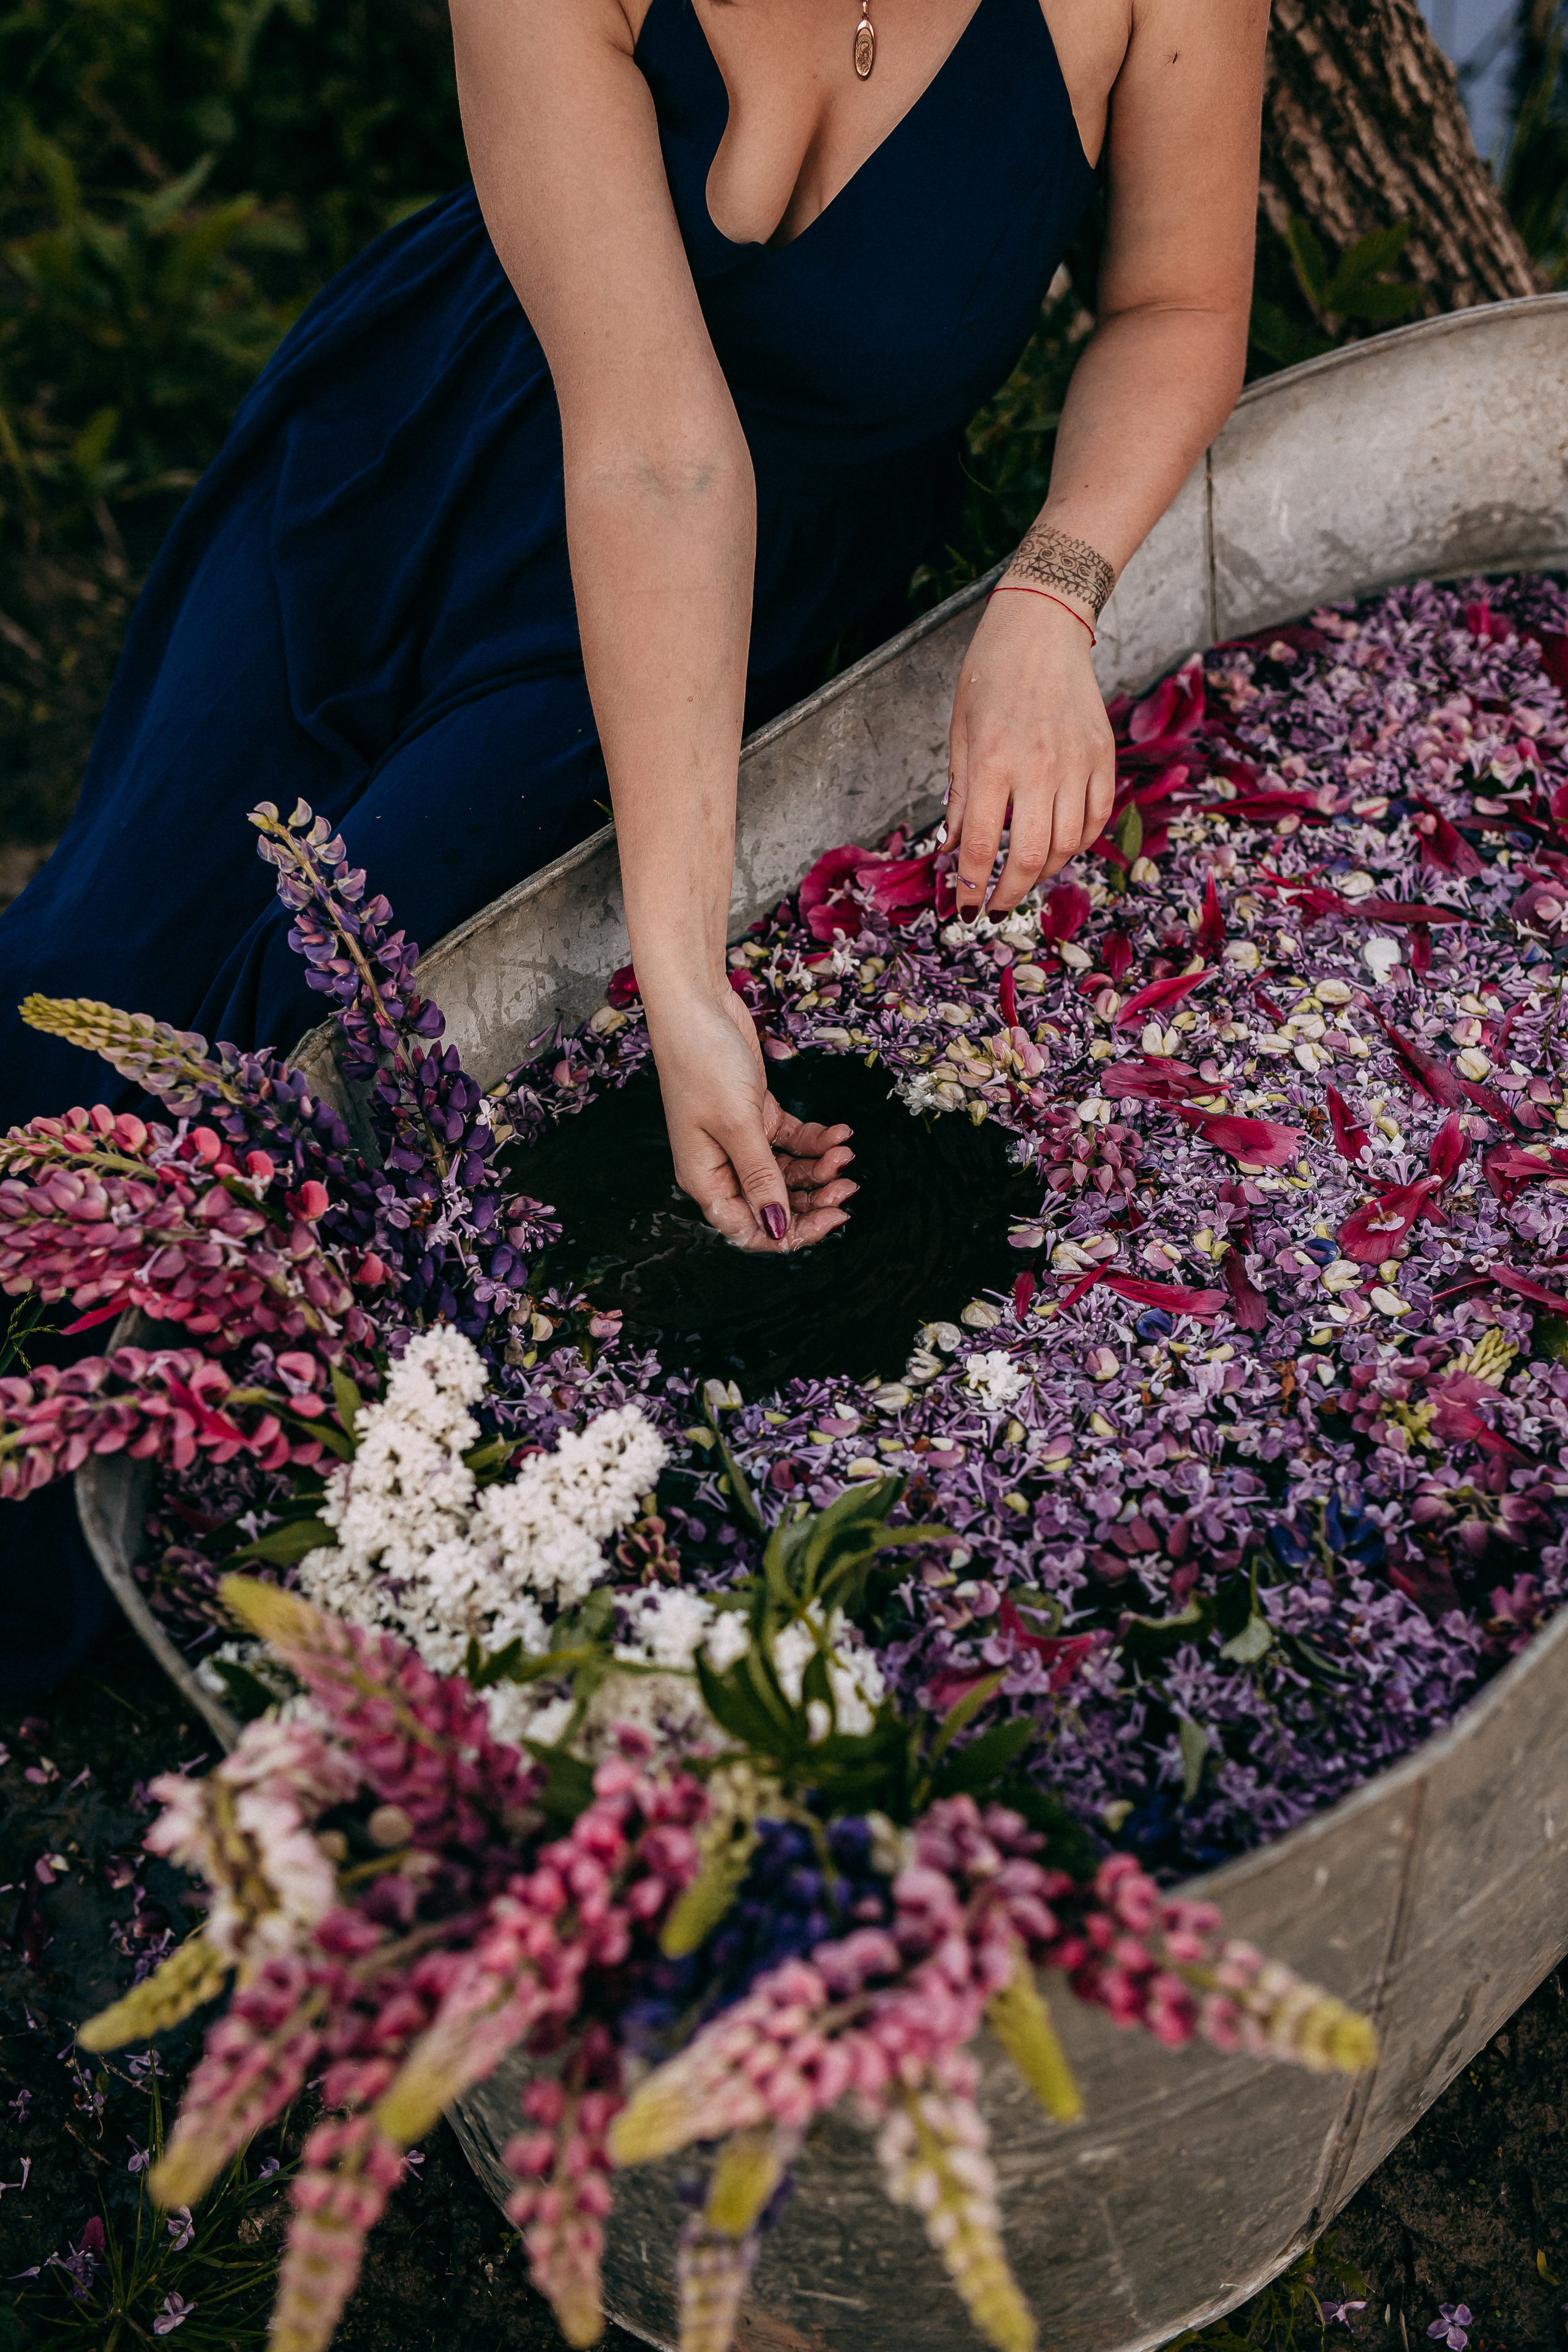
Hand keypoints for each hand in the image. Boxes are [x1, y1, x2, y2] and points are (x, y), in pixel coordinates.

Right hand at [645, 984, 856, 1250]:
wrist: (697, 1004)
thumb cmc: (703, 1061)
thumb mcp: (737, 1125)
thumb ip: (761, 1178)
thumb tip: (776, 1228)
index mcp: (706, 1179)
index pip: (750, 1228)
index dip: (792, 1232)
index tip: (833, 1218)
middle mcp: (722, 1165)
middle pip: (774, 1203)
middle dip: (814, 1200)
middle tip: (848, 1186)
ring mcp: (741, 1140)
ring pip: (788, 1173)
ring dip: (820, 1168)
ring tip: (845, 1152)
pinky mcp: (757, 1115)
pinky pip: (793, 1141)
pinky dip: (817, 1140)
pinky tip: (839, 1132)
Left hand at [946, 591, 1116, 918]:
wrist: (1043, 625)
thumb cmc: (992, 672)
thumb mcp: (960, 731)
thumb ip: (960, 794)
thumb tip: (954, 848)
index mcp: (993, 761)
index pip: (983, 845)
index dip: (972, 887)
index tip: (964, 909)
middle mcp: (1038, 766)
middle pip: (1033, 856)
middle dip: (1010, 893)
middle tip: (995, 907)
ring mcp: (1077, 761)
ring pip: (1070, 844)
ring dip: (1046, 871)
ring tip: (1024, 875)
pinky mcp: (1103, 754)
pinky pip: (1097, 816)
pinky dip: (1079, 842)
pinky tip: (1059, 847)